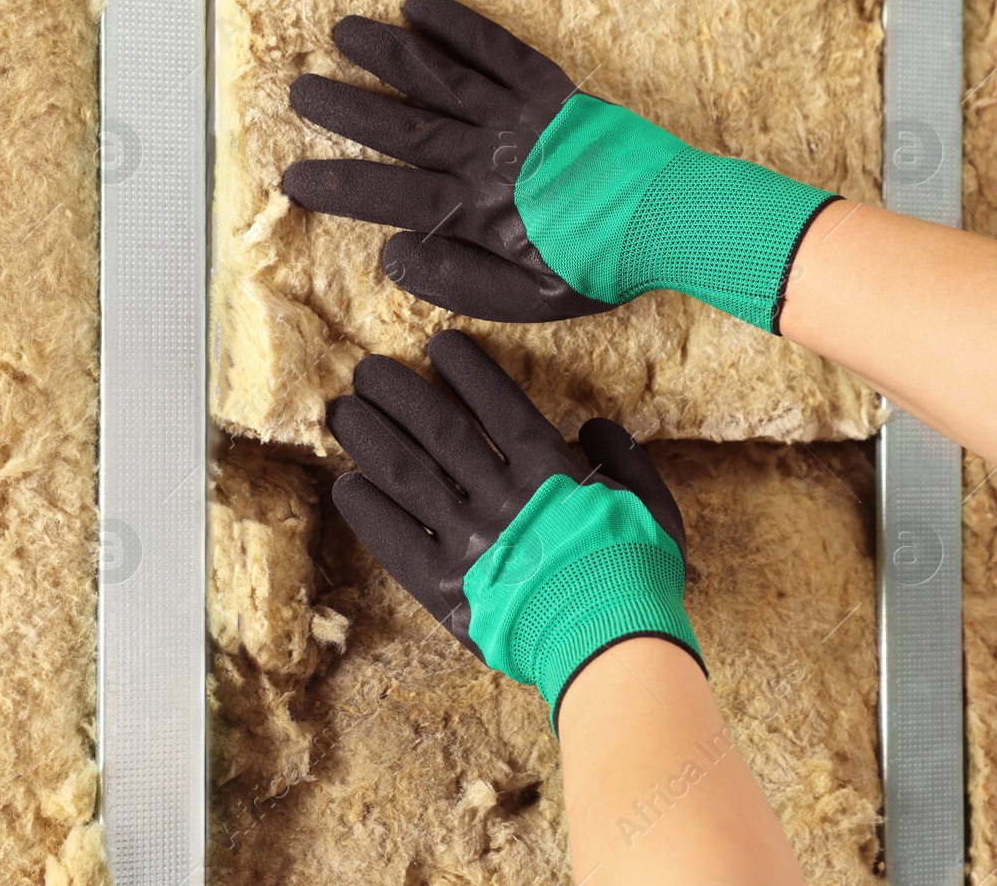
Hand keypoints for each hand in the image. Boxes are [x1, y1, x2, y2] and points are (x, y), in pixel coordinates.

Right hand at [286, 0, 836, 331]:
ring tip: (341, 33)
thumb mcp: (529, 300)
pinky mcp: (551, 90)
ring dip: (387, 54)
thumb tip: (393, 257)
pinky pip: (496, 50)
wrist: (673, 220)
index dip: (339, 185)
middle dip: (347, 107)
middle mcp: (488, 156)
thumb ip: (458, 282)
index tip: (293, 178)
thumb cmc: (600, 266)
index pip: (391, 196)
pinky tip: (417, 4)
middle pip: (403, 126)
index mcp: (479, 212)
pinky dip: (457, 27)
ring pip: (440, 78)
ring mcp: (518, 117)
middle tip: (299, 90)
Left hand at [327, 330, 703, 730]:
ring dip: (370, 438)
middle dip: (399, 394)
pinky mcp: (446, 588)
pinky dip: (368, 512)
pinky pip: (396, 542)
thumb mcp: (654, 508)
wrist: (615, 650)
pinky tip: (345, 485)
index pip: (499, 406)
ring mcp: (470, 543)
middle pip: (438, 431)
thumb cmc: (638, 577)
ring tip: (342, 411)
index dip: (466, 371)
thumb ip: (627, 459)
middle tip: (366, 370)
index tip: (438, 345)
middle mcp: (502, 499)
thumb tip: (594, 425)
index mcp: (551, 474)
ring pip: (407, 475)